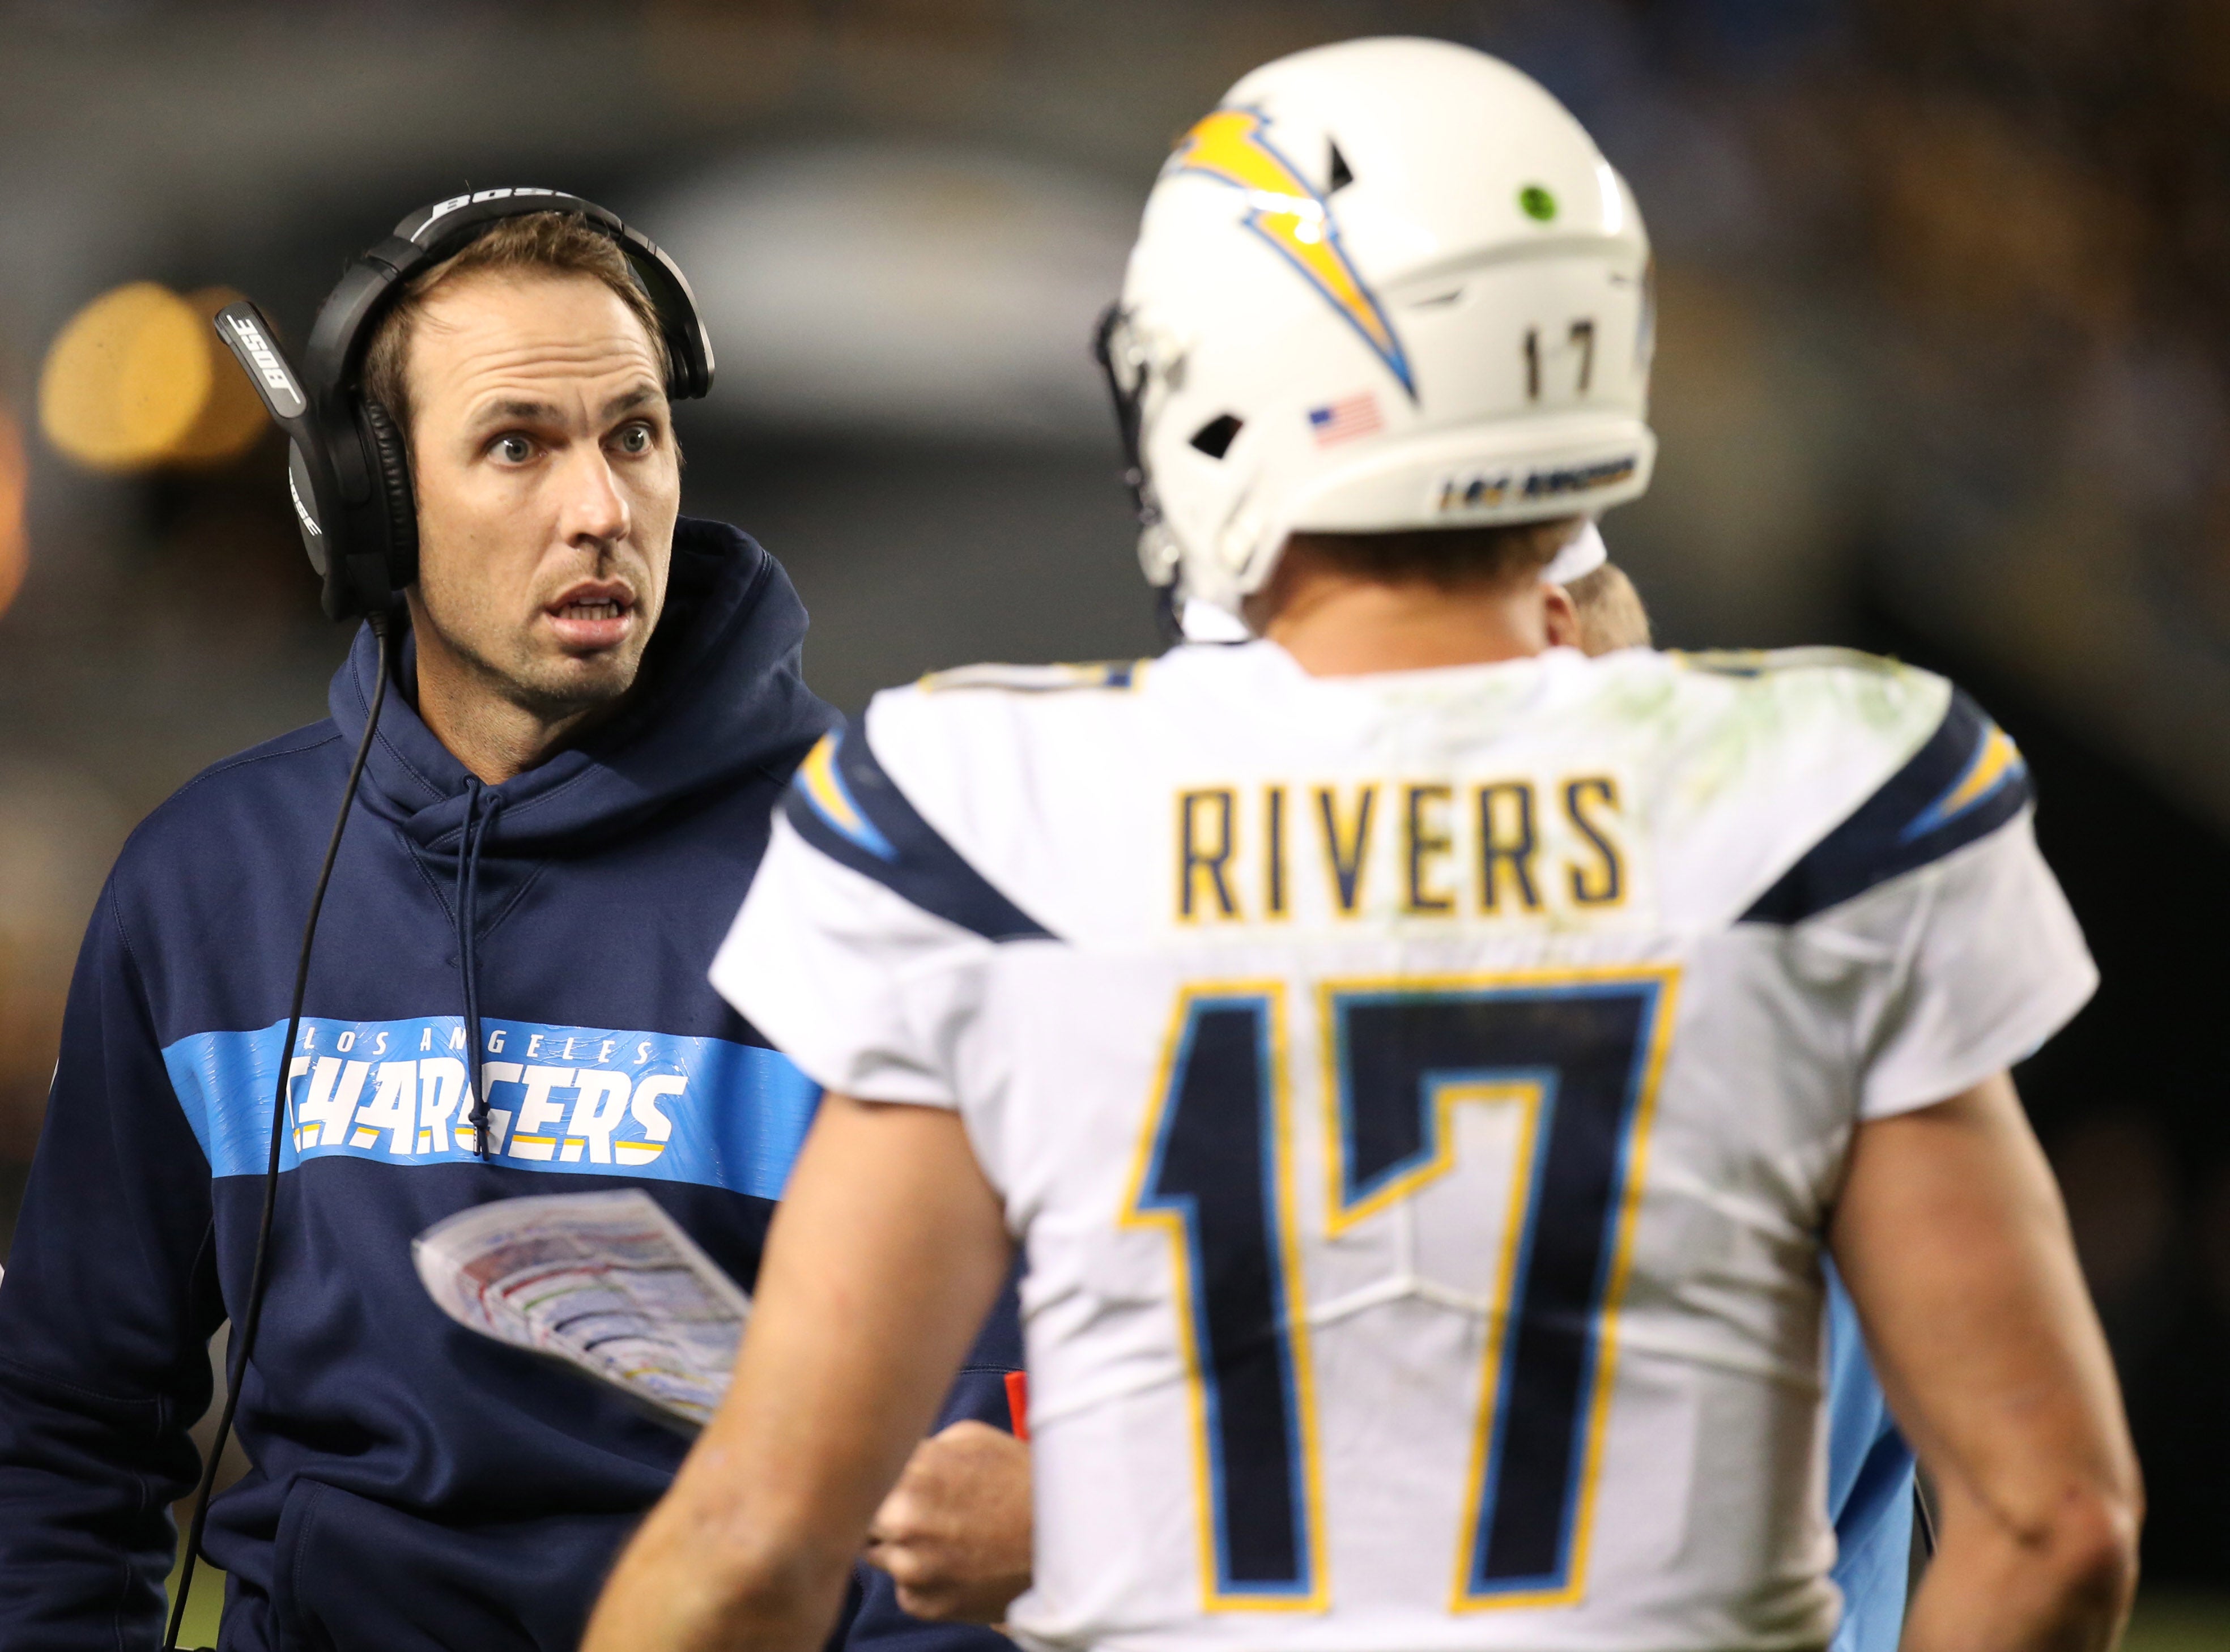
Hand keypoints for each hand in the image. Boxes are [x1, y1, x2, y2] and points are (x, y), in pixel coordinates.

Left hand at [865, 1420, 1033, 1623]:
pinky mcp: (923, 1604)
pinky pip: (903, 1588)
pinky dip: (920, 1578)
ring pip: (877, 1554)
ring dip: (899, 1546)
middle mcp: (902, 1523)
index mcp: (911, 1474)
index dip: (873, 1475)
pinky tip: (955, 1563)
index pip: (859, 1473)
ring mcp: (911, 1568)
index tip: (883, 1477)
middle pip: (859, 1517)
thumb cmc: (1020, 1482)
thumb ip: (920, 1447)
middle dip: (879, 1512)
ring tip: (944, 1536)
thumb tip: (893, 1456)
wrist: (1063, 1541)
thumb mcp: (971, 1439)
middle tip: (913, 1510)